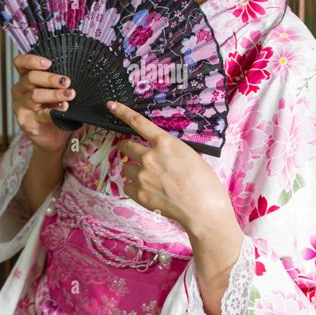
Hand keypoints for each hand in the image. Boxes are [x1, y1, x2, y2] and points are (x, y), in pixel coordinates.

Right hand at [12, 54, 75, 153]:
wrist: (53, 138)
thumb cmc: (55, 110)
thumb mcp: (57, 91)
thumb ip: (59, 82)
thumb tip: (76, 72)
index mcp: (26, 79)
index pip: (21, 63)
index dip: (32, 60)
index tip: (48, 62)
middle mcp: (20, 90)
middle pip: (30, 78)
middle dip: (50, 78)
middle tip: (67, 81)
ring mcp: (21, 106)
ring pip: (34, 95)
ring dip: (54, 94)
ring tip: (70, 95)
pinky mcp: (25, 121)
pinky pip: (39, 115)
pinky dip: (52, 112)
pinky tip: (63, 109)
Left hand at [108, 100, 231, 237]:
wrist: (204, 209)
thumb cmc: (204, 182)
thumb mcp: (191, 155)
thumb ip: (171, 150)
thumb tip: (162, 151)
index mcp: (164, 143)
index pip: (137, 122)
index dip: (122, 112)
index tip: (111, 105)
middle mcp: (149, 156)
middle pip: (125, 146)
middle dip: (128, 148)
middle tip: (137, 155)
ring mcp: (142, 176)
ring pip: (125, 167)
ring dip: (133, 170)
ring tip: (150, 179)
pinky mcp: (139, 194)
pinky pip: (127, 186)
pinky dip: (134, 187)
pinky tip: (149, 191)